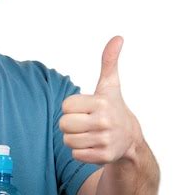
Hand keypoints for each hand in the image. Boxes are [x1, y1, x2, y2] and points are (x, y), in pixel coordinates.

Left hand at [59, 36, 143, 164]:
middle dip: (70, 124)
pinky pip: (76, 154)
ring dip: (74, 138)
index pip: (65, 106)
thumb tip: (117, 38)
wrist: (130, 139)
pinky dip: (81, 152)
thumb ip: (109, 61)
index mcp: (101, 102)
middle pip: (64, 124)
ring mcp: (105, 140)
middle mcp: (104, 121)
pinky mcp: (103, 156)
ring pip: (68, 141)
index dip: (72, 108)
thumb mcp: (110, 85)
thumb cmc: (113, 108)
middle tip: (85, 122)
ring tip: (89, 134)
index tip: (85, 108)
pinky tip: (93, 145)